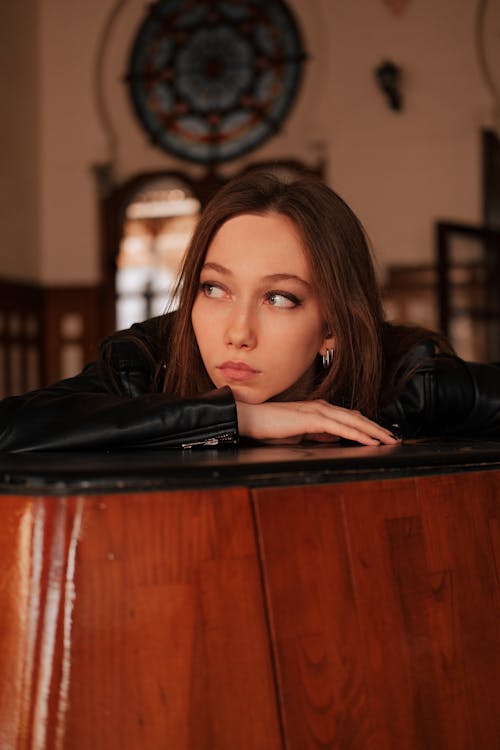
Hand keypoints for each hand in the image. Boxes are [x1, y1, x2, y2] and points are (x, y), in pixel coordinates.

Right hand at [236, 399, 399, 445]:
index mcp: (318, 410)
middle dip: (377, 428)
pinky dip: (358, 434)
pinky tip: (371, 441)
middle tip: (394, 438)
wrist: (249, 420)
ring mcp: (317, 411)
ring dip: (374, 431)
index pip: (348, 418)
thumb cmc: (269, 427)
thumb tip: (332, 439)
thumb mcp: (298, 434)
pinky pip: (341, 428)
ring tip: (389, 440)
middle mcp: (321, 407)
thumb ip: (316, 435)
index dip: (367, 426)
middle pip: (356, 417)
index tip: (381, 436)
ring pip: (353, 421)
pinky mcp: (312, 419)